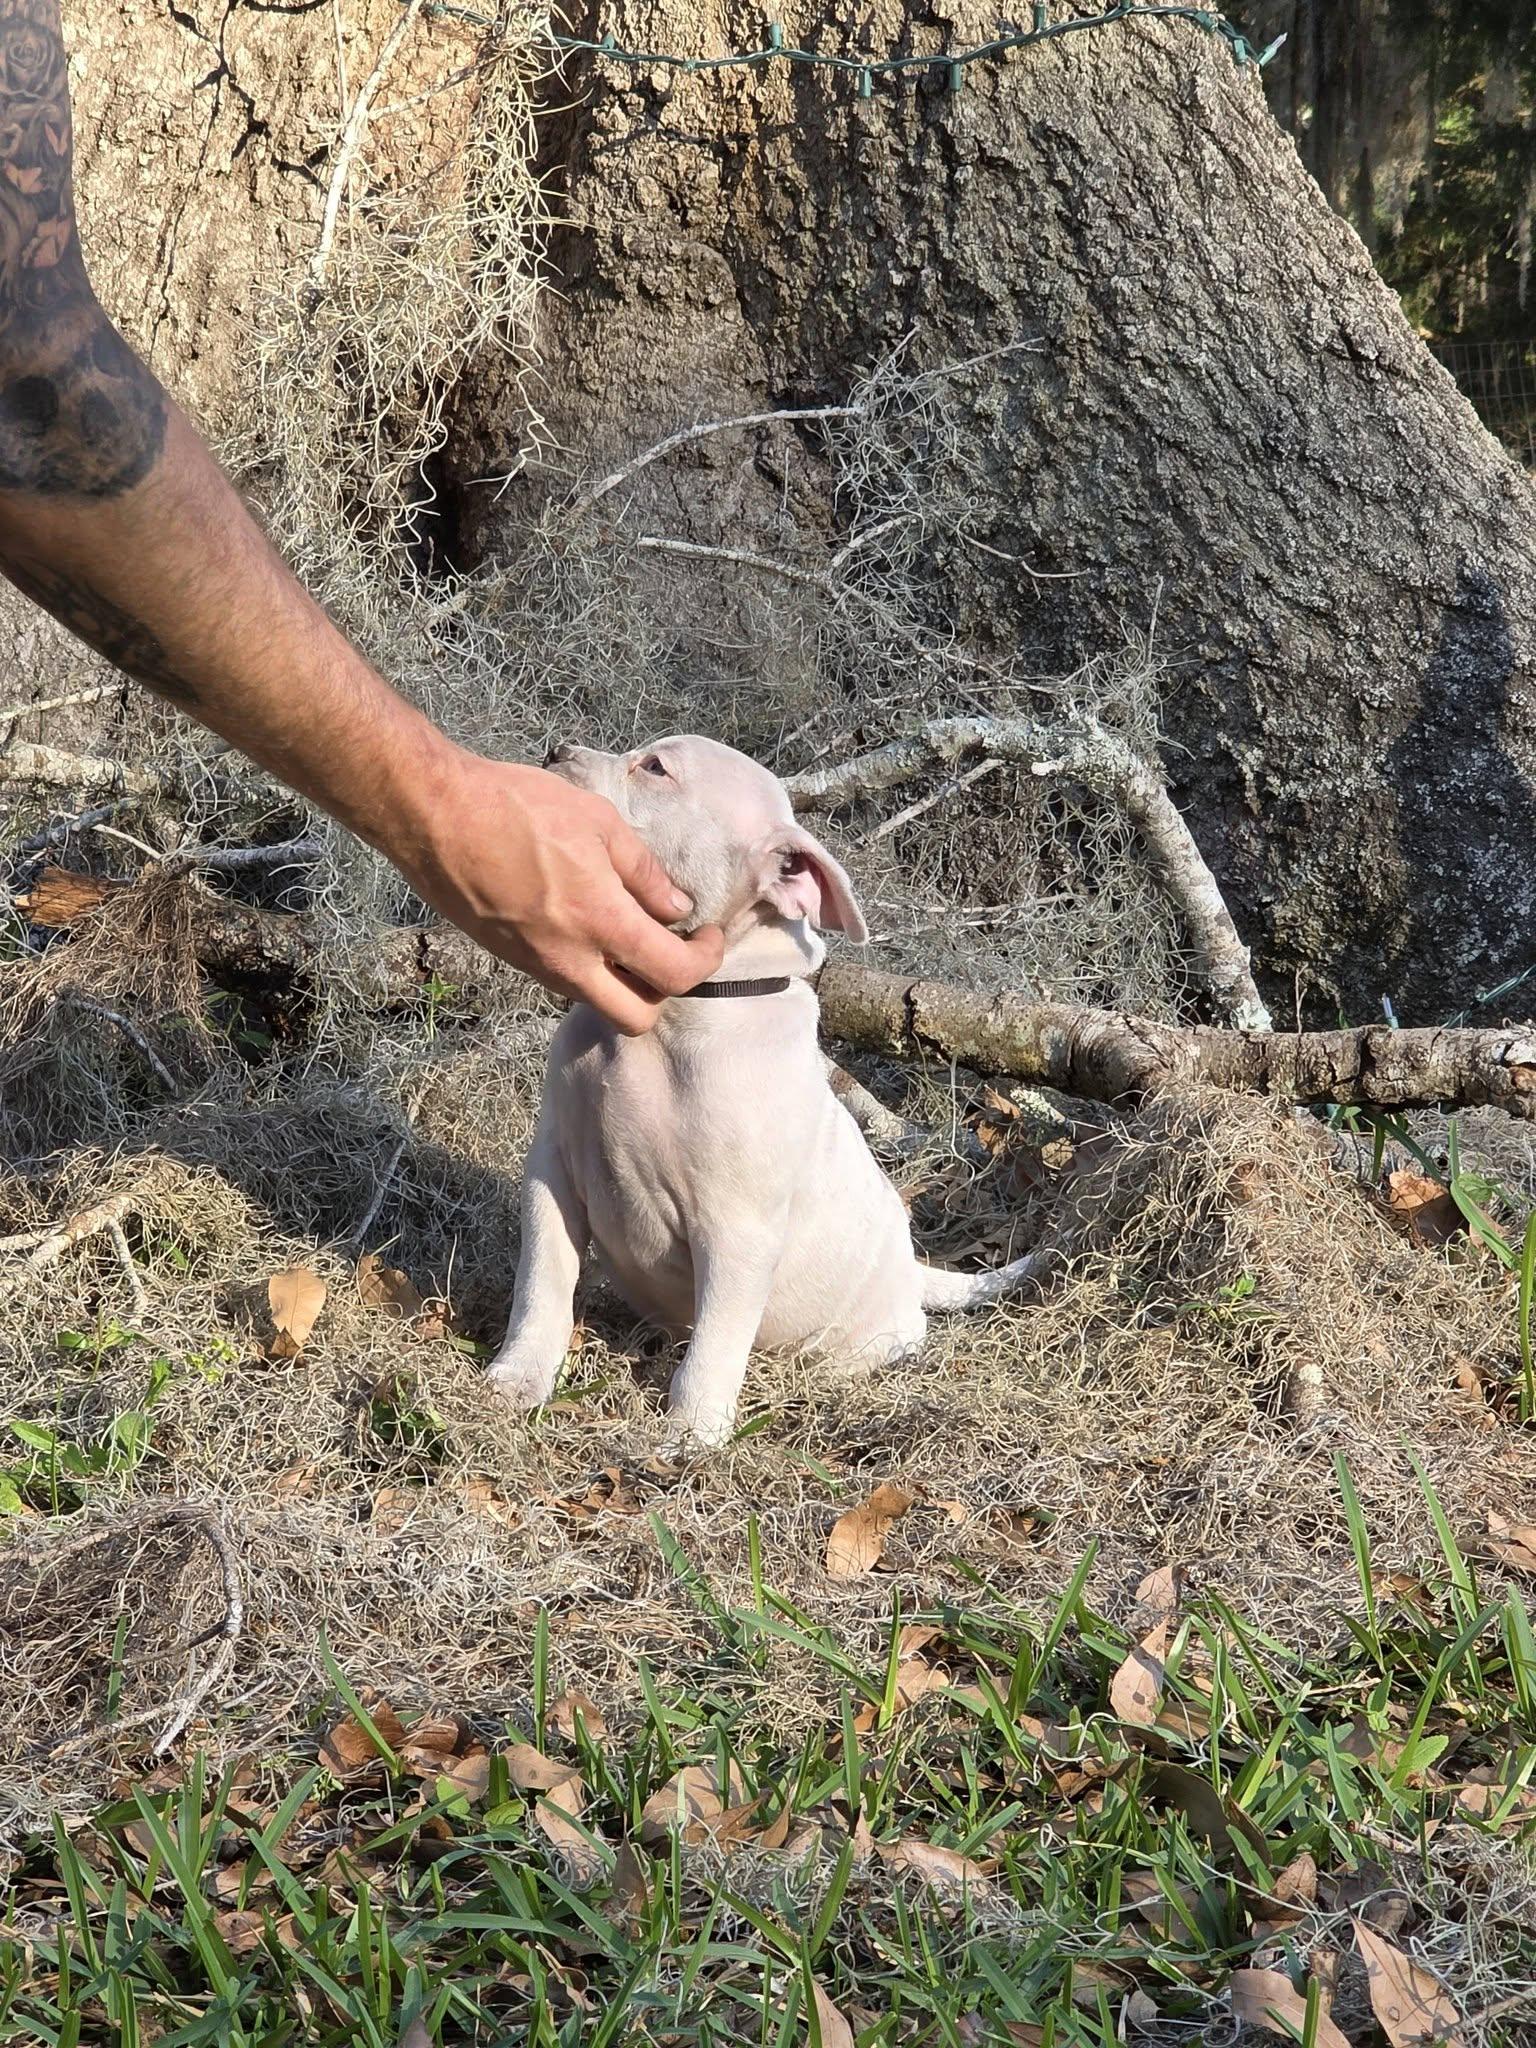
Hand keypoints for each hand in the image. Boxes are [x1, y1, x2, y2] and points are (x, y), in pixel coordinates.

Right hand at [399, 747, 723, 1031]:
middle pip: (636, 1017)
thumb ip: (643, 872)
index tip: (708, 934)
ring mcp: (535, 965)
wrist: (433, 816)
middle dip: (663, 989)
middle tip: (671, 947)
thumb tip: (675, 908)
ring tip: (629, 930)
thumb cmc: (514, 806)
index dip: (705, 959)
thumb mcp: (597, 821)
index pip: (674, 974)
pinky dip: (589, 967)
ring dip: (624, 980)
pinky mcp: (511, 959)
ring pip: (597, 1001)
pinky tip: (586, 922)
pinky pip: (565, 981)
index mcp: (600, 922)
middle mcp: (569, 959)